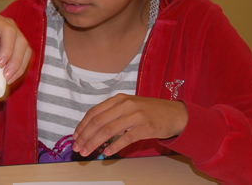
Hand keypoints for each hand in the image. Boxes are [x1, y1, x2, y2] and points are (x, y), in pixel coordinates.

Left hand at [0, 14, 30, 84]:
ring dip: (19, 67)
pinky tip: (10, 79)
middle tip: (6, 76)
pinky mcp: (17, 47)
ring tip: (8, 80)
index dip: (8, 48)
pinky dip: (19, 69)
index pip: (8, 31)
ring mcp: (15, 36)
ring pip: (26, 51)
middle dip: (15, 61)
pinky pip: (24, 58)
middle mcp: (9, 26)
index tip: (0, 63)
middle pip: (21, 42)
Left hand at [72, 94, 187, 157]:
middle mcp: (125, 105)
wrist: (175, 114)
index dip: (82, 125)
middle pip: (98, 122)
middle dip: (85, 136)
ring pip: (109, 130)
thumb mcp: (129, 106)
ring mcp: (136, 115)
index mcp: (118, 99)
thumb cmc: (149, 111)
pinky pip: (126, 138)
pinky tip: (107, 153)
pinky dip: (114, 146)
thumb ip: (112, 114)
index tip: (75, 137)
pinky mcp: (146, 127)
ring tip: (87, 152)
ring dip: (95, 143)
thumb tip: (92, 129)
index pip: (93, 112)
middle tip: (78, 147)